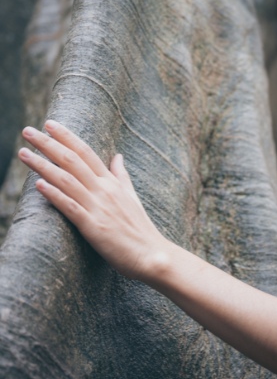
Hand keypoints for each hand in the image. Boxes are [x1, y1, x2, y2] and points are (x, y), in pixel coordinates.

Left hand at [18, 120, 169, 279]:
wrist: (151, 253)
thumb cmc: (140, 227)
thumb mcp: (132, 196)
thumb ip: (121, 175)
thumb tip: (118, 156)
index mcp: (112, 183)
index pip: (86, 152)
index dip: (67, 137)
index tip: (50, 124)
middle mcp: (104, 190)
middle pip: (73, 161)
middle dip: (49, 144)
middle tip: (28, 131)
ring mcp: (98, 207)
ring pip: (67, 180)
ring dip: (43, 165)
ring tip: (24, 153)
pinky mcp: (93, 226)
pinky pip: (71, 207)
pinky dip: (55, 195)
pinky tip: (39, 184)